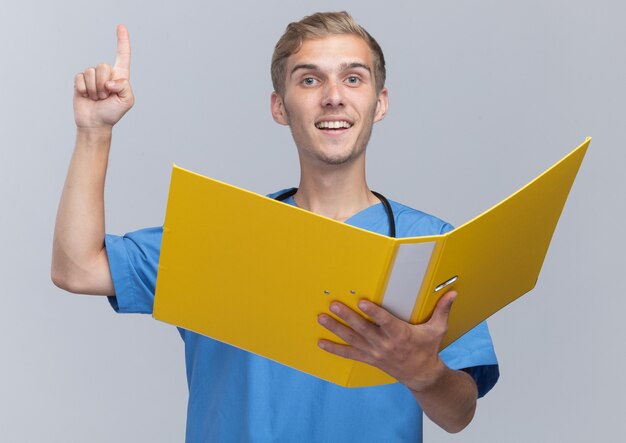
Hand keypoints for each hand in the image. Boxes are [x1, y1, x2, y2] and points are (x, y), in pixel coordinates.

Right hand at [73, 25, 133, 129]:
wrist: (95, 123)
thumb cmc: (112, 113)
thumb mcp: (127, 101)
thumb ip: (124, 87)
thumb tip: (110, 80)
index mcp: (120, 76)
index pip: (122, 55)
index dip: (122, 41)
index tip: (121, 27)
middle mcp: (106, 73)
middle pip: (103, 66)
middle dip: (103, 84)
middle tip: (105, 97)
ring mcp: (92, 77)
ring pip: (91, 72)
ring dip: (94, 89)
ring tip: (96, 98)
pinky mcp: (80, 81)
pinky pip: (80, 78)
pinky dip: (83, 90)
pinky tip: (86, 97)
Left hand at [317, 291, 457, 392]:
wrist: (422, 376)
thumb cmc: (428, 349)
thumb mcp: (437, 330)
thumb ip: (442, 310)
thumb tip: (453, 292)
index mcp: (401, 334)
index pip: (385, 321)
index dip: (373, 312)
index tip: (362, 301)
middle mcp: (385, 344)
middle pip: (363, 329)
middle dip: (347, 317)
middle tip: (333, 305)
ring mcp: (375, 352)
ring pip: (352, 339)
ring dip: (336, 328)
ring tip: (322, 318)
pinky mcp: (369, 358)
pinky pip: (349, 354)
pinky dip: (334, 349)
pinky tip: (321, 343)